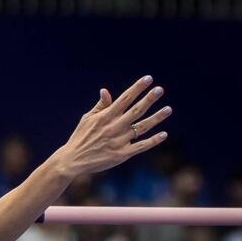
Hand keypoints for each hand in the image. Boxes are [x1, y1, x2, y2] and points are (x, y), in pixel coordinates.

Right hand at [55, 75, 171, 177]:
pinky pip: (141, 146)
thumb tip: (106, 90)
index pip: (125, 99)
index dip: (137, 88)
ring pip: (142, 127)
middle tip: (160, 90)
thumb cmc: (80, 137)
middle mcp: (114, 127)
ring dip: (156, 118)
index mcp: (105, 117)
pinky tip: (164, 134)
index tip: (148, 79)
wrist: (73, 161)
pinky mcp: (121, 155)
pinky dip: (153, 141)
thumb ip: (100, 106)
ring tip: (168, 109)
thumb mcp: (87, 119)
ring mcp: (119, 141)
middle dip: (149, 99)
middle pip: (136, 111)